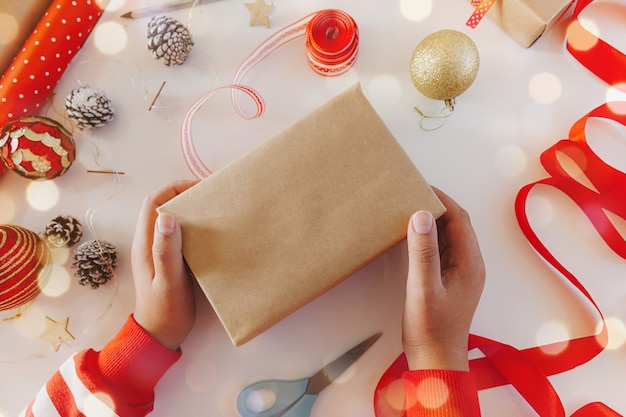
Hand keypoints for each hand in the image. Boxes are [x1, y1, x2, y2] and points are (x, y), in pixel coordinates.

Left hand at [131, 179, 198, 350]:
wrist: (160, 336)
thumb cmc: (165, 310)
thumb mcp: (168, 281)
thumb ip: (166, 250)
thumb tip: (167, 216)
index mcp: (145, 243)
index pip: (154, 202)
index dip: (175, 188)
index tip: (201, 188)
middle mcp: (150, 242)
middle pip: (164, 206)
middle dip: (186, 195)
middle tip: (213, 196)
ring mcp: (159, 251)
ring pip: (173, 220)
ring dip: (191, 211)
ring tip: (216, 210)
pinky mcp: (170, 260)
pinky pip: (181, 235)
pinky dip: (195, 227)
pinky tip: (213, 233)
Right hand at [402, 188, 484, 370]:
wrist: (436, 360)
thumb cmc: (430, 329)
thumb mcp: (423, 289)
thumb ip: (423, 252)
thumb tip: (420, 215)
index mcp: (470, 264)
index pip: (459, 219)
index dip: (441, 199)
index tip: (419, 186)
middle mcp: (471, 265)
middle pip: (457, 225)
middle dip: (437, 206)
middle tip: (412, 193)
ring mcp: (462, 273)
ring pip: (451, 236)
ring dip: (433, 221)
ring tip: (410, 208)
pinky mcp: (451, 280)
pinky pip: (444, 249)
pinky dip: (431, 237)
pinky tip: (414, 235)